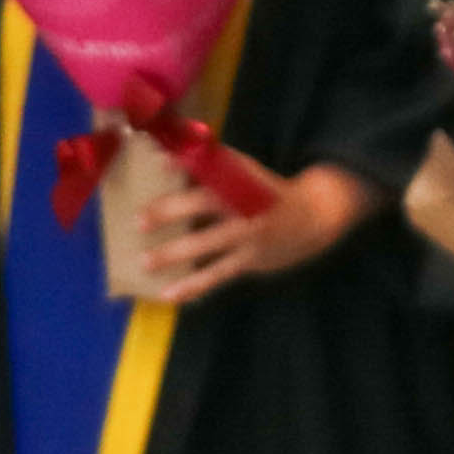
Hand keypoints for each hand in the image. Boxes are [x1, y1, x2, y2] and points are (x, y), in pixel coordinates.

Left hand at [139, 158, 369, 300]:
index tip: (160, 163)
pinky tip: (170, 294)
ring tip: (145, 261)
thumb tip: (163, 159)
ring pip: (208, 244)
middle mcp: (245, 204)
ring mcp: (248, 236)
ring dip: (176, 253)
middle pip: (205, 203)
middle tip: (139, 220)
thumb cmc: (266, 192)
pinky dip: (194, 285)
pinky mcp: (249, 261)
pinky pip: (218, 275)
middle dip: (171, 210)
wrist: (314, 219)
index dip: (186, 164)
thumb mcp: (246, 172)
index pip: (211, 167)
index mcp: (242, 179)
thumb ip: (209, 166)